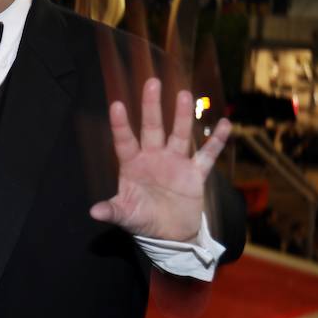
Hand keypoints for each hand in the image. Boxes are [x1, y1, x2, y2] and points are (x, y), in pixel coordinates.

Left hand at [89, 78, 230, 242]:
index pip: (125, 141)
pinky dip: (216, 141)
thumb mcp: (126, 216)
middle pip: (152, 128)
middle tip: (152, 82)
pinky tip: (224, 124)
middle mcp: (153, 157)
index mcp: (133, 165)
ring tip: (184, 94)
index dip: (121, 125)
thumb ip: (113, 210)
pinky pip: (207, 155)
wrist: (170, 235)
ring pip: (179, 134)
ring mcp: (175, 162)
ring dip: (182, 116)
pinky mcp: (195, 173)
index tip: (117, 105)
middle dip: (151, 106)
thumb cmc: (143, 220)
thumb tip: (94, 212)